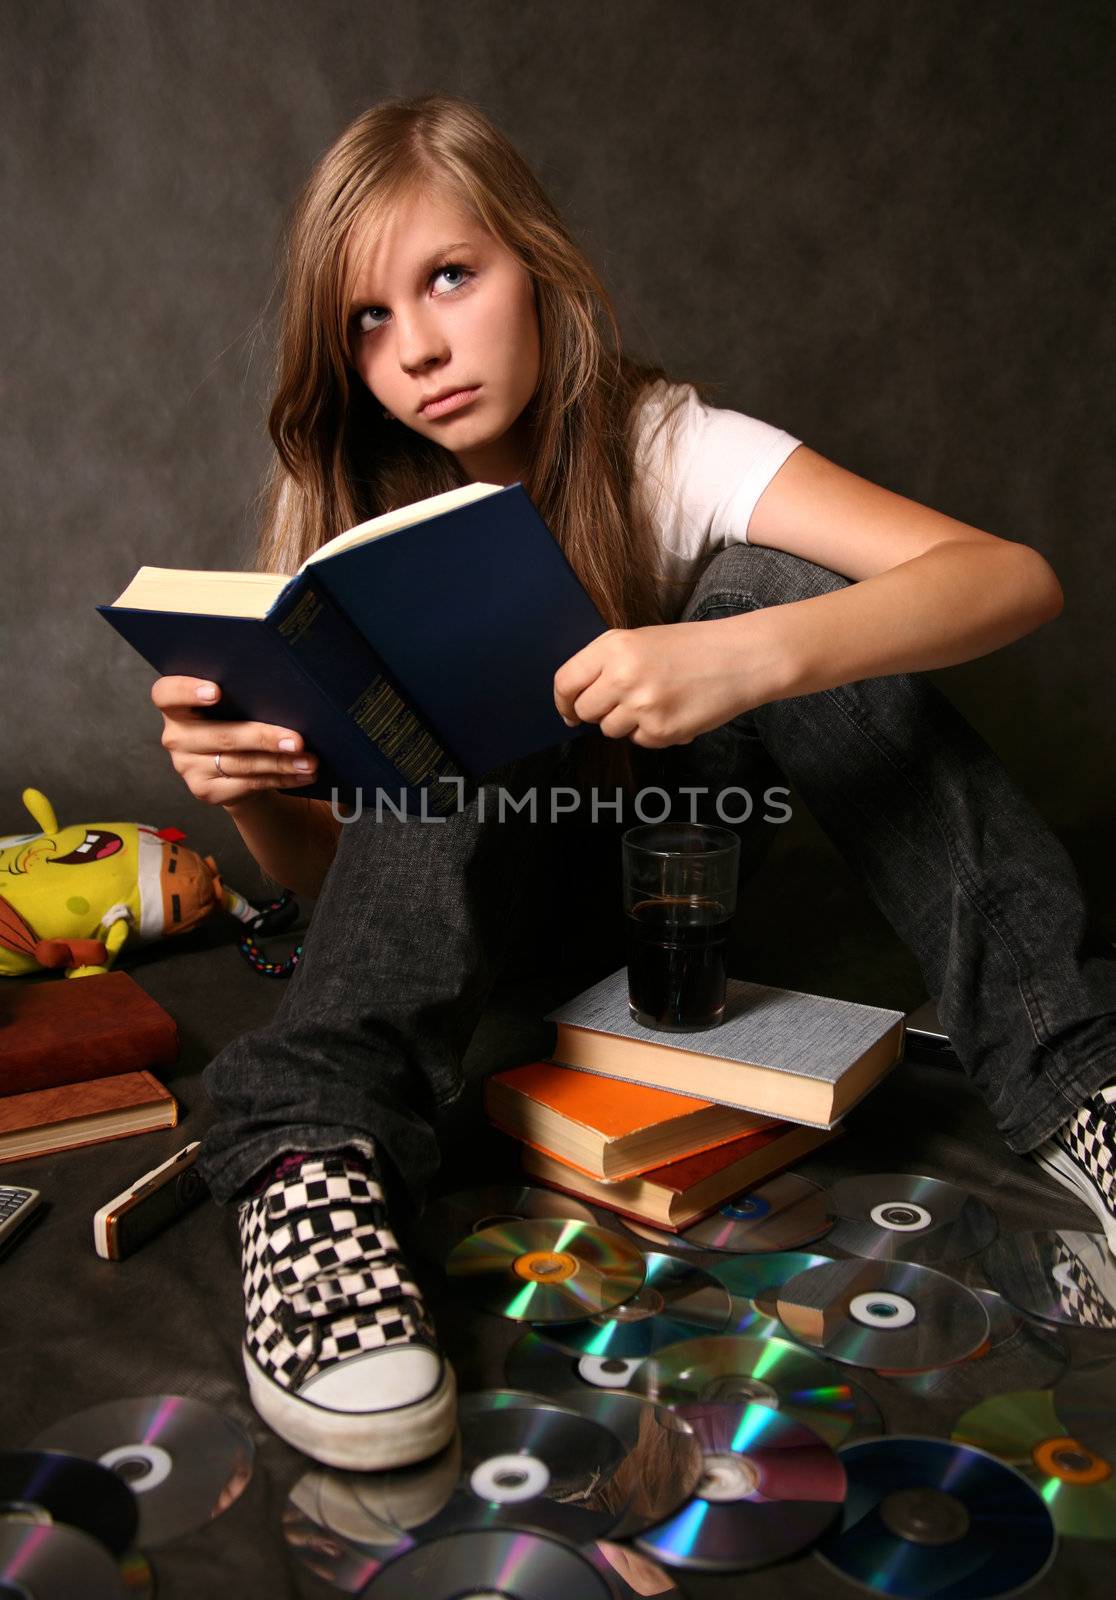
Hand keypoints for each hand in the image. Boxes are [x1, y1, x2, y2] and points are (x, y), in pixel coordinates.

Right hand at [151, 676, 318, 806]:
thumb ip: (243, 694)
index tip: (217, 691)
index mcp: (176, 706)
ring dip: (280, 763)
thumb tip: (288, 690)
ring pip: (240, 763)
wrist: (231, 762)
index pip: (167, 694)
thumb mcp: (234, 703)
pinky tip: (302, 774)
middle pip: (221, 736)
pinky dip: (280, 778)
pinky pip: (248, 784)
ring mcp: (187, 766)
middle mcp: (176, 736)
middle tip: (297, 740)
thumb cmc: (234, 719)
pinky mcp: (204, 790)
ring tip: (309, 761)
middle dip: (264, 738)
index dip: (188, 691)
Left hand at [553, 619, 772, 748]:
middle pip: (585, 711)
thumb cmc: (691, 647)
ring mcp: (641, 707)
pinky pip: (639, 741)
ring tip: (656, 700)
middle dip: (598, 712)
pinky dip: (652, 732)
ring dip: (626, 723)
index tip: (569, 709)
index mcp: (613, 647)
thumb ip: (605, 663)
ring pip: (610, 730)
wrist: (740, 658)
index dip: (563, 700)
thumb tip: (574, 698)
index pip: (565, 682)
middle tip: (624, 701)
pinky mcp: (661, 731)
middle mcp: (622, 677)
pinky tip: (674, 710)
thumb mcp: (640, 639)